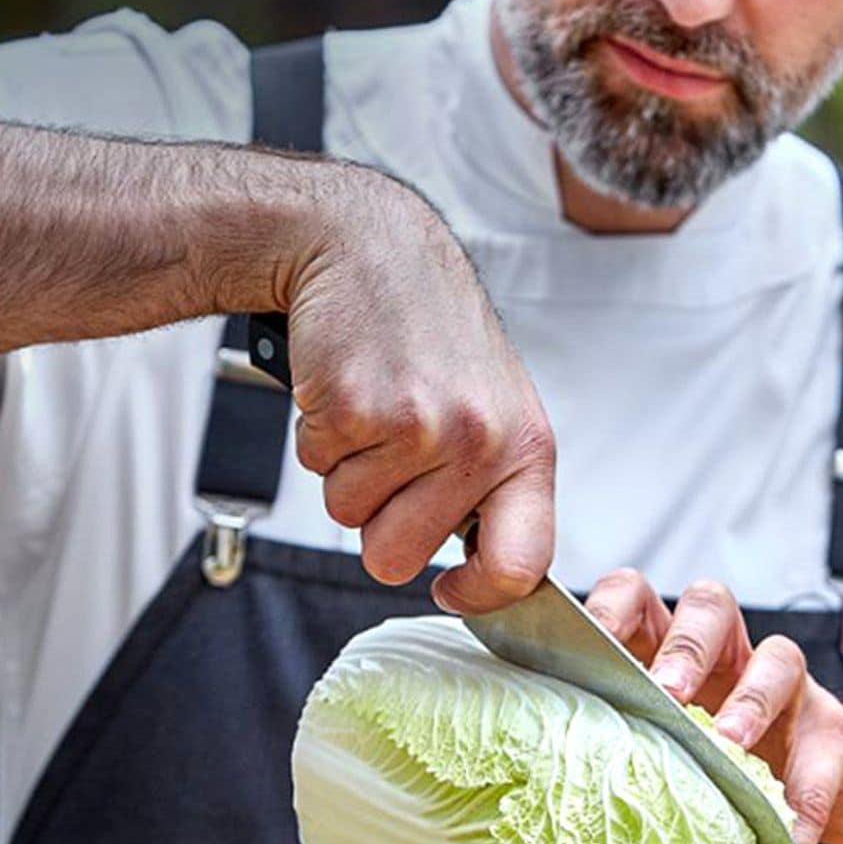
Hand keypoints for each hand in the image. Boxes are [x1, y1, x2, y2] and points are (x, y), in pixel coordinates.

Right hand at [278, 166, 555, 613]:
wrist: (370, 247)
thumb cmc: (429, 333)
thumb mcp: (494, 406)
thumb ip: (493, 486)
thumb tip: (484, 574)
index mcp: (528, 448)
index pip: (521, 565)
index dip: (478, 596)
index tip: (450, 589)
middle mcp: (480, 441)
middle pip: (398, 558)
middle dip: (377, 521)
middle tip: (390, 454)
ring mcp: (417, 426)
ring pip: (348, 517)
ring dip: (346, 470)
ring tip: (373, 407)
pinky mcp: (353, 408)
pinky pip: (314, 467)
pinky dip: (317, 435)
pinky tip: (346, 386)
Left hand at [583, 570, 842, 843]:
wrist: (822, 789)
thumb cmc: (721, 765)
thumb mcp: (665, 749)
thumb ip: (625, 746)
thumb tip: (553, 783)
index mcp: (670, 650)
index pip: (637, 600)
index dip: (612, 608)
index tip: (587, 640)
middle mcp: (728, 656)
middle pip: (709, 607)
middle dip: (685, 645)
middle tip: (666, 690)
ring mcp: (786, 687)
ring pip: (776, 655)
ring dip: (750, 698)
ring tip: (730, 741)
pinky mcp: (831, 729)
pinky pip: (826, 746)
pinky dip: (807, 789)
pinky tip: (794, 826)